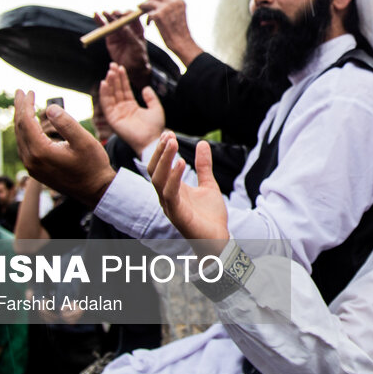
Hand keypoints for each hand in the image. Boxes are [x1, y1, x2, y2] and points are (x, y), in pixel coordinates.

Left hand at [13, 91, 114, 206]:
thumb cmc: (93, 165)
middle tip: (21, 92)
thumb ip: (66, 123)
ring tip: (24, 106)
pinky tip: (31, 126)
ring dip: (21, 120)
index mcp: (41, 151)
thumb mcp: (84, 141)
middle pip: (19, 129)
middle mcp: (31, 160)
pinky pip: (25, 146)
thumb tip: (49, 108)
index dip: (26, 104)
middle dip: (20, 109)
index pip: (26, 122)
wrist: (96, 190)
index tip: (29, 91)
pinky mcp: (36, 171)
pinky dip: (25, 132)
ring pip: (20, 138)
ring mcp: (32, 167)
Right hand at [97, 11, 151, 88]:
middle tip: (115, 14)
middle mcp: (128, 28)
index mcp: (138, 28)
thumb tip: (122, 26)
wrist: (132, 68)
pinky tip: (96, 15)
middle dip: (118, 14)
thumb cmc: (138, 57)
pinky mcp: (110, 37)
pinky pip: (104, 28)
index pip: (133, 16)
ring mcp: (118, 32)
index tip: (124, 15)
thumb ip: (129, 36)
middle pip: (122, 16)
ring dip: (108, 15)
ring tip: (104, 13)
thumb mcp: (137, 46)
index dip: (129, 13)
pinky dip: (100, 21)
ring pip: (112, 21)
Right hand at [99, 63, 164, 153]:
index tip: (120, 67)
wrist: (151, 140)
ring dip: (109, 83)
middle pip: (116, 90)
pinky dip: (104, 93)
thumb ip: (151, 98)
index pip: (124, 89)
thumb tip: (145, 87)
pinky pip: (107, 104)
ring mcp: (116, 113)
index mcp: (131, 106)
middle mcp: (122, 109)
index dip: (122, 78)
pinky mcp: (112, 118)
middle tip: (112, 64)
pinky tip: (104, 83)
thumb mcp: (156, 109)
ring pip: (111, 95)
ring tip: (110, 71)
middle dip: (114, 77)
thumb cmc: (155, 128)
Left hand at [139, 0, 203, 66]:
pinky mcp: (158, 15)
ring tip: (147, 16)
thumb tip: (160, 2)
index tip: (155, 4)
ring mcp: (165, 8)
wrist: (181, 43)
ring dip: (146, 8)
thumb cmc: (179, 31)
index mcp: (180, 1)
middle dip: (150, 0)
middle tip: (146, 7)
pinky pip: (147, 13)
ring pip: (149, 2)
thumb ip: (172, 7)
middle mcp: (173, 2)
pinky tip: (149, 24)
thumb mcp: (179, 15)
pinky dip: (147, 19)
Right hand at [149, 133, 229, 257]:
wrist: (219, 240)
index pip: (159, 167)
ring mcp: (170, 206)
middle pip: (154, 171)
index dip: (161, 150)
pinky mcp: (177, 215)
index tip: (168, 133)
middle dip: (159, 152)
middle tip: (168, 134)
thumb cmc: (210, 216)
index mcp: (172, 190)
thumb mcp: (209, 185)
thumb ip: (204, 166)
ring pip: (158, 180)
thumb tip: (202, 143)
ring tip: (172, 143)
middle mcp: (166, 197)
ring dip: (164, 160)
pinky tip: (181, 163)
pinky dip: (174, 177)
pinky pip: (170, 193)